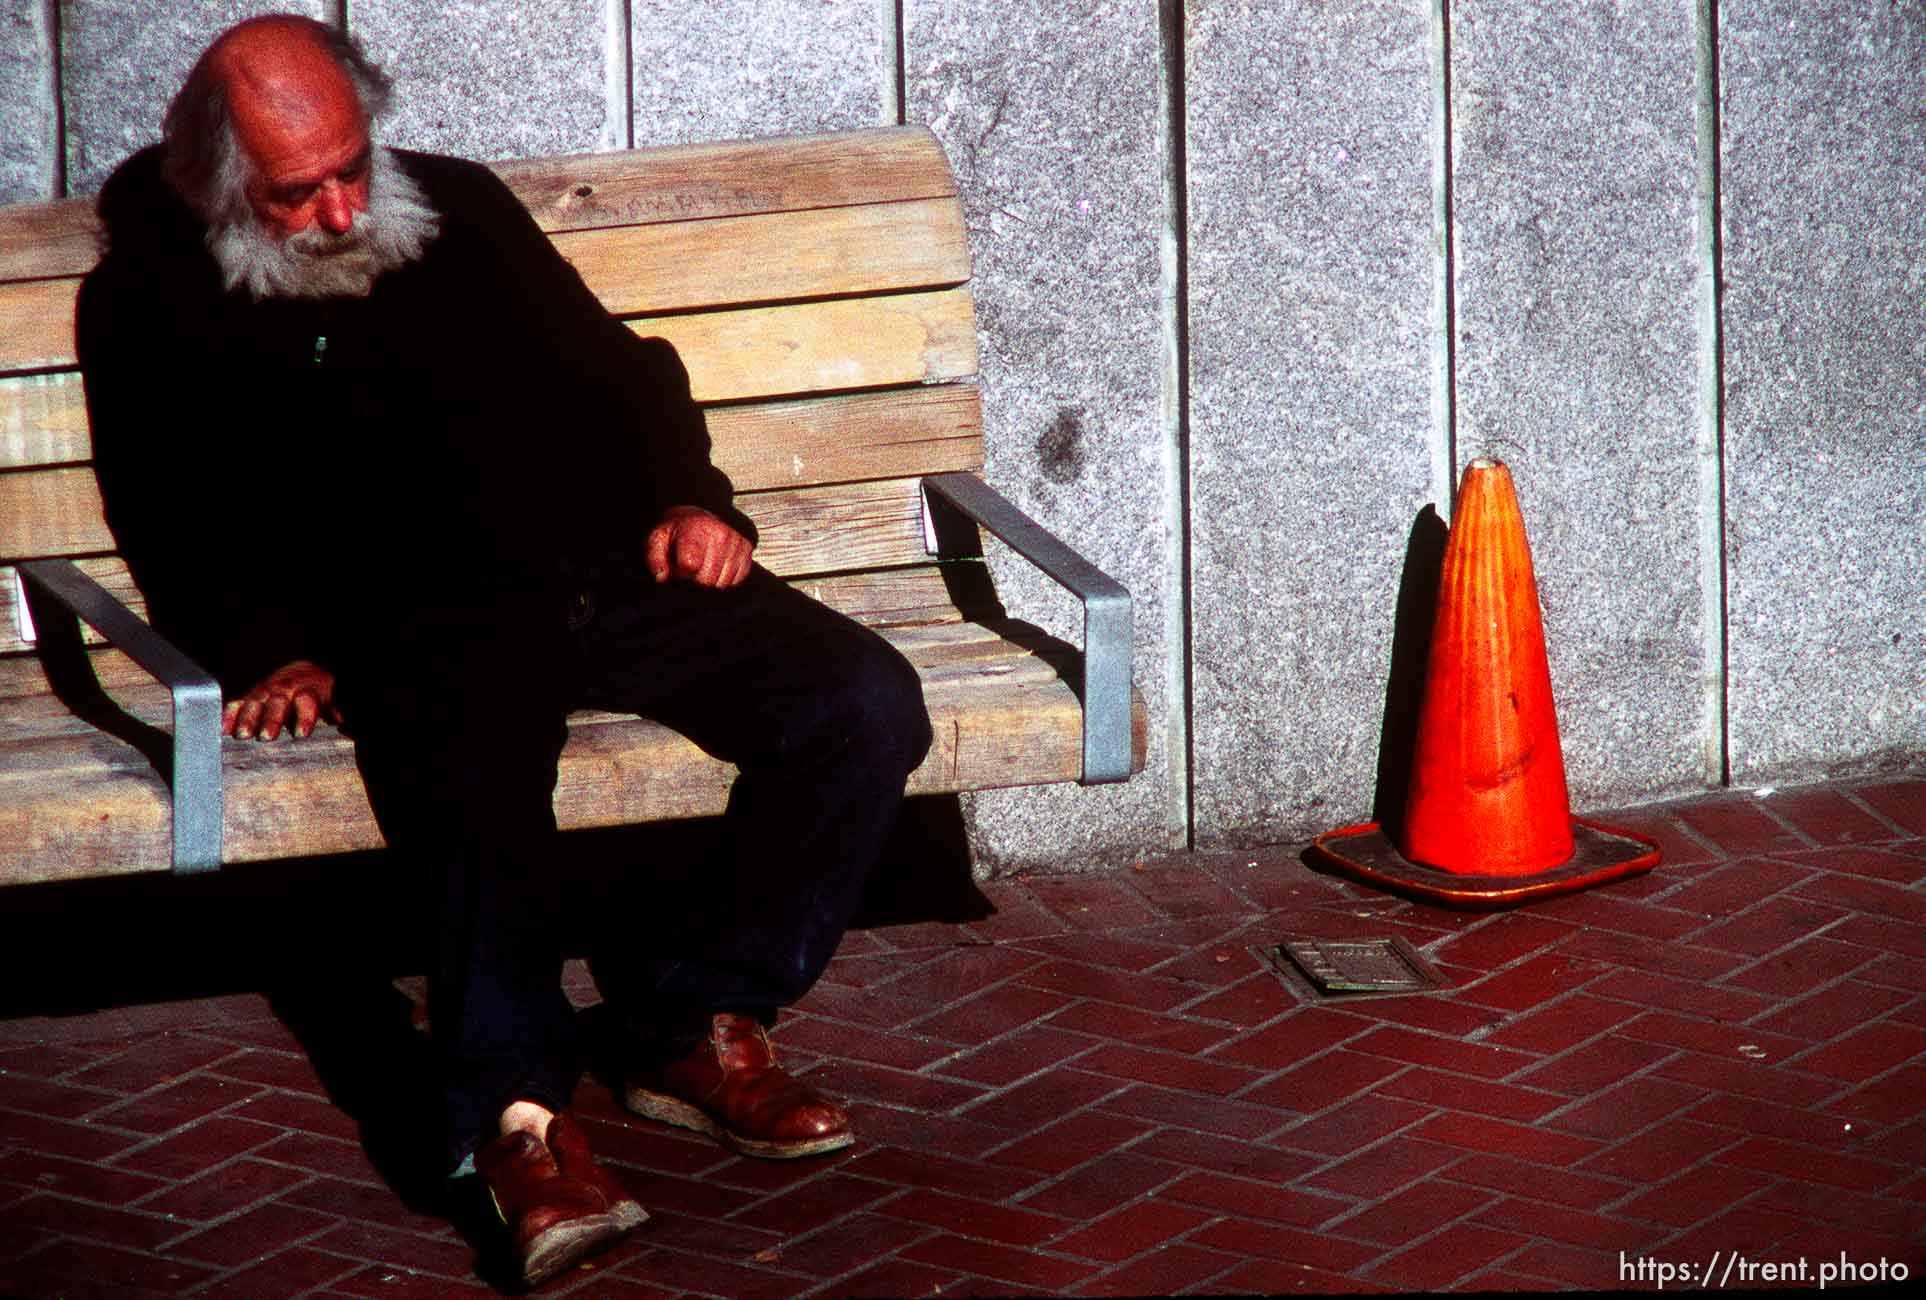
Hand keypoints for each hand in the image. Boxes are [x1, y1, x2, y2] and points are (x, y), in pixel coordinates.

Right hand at [223, 660, 339, 740]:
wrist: (304, 670)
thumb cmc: (320, 694)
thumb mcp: (334, 702)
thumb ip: (338, 715)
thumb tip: (350, 729)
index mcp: (309, 692)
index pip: (307, 703)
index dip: (305, 717)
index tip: (301, 733)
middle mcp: (285, 690)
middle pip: (278, 704)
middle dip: (272, 720)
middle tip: (266, 737)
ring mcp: (265, 692)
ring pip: (255, 703)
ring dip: (248, 718)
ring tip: (243, 735)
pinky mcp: (249, 695)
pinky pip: (237, 703)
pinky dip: (229, 715)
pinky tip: (222, 729)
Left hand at [645, 505, 751, 587]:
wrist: (695, 516)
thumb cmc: (675, 532)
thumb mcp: (656, 540)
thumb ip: (654, 559)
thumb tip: (662, 577)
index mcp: (695, 530)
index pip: (690, 566)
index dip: (680, 573)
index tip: (677, 567)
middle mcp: (719, 534)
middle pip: (707, 579)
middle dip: (695, 580)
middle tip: (690, 569)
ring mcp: (735, 541)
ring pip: (723, 582)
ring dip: (711, 581)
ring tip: (703, 567)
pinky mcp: (745, 548)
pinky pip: (738, 578)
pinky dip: (726, 578)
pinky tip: (717, 568)